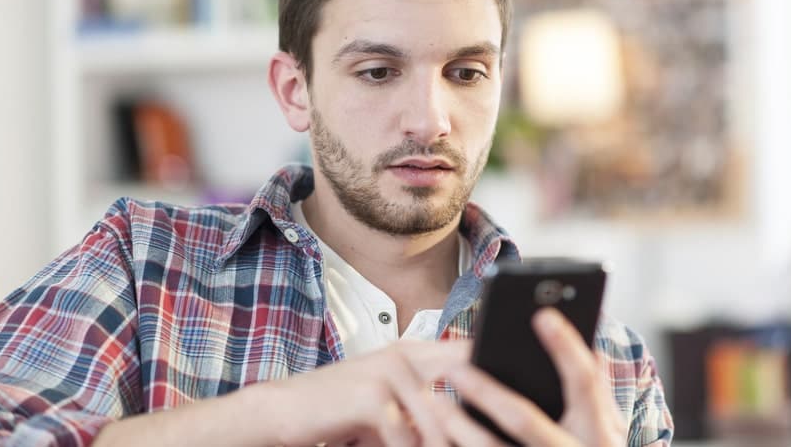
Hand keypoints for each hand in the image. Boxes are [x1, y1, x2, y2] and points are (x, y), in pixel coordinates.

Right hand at [261, 339, 473, 446]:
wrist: (281, 410)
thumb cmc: (337, 410)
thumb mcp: (387, 402)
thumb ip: (424, 406)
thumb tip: (468, 427)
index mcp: (411, 352)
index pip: (467, 357)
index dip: (493, 379)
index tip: (510, 405)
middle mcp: (404, 356)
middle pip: (464, 386)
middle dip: (472, 426)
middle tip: (484, 444)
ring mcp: (389, 372)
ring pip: (438, 421)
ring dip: (439, 444)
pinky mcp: (372, 396)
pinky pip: (406, 438)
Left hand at [435, 308, 626, 445]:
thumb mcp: (610, 426)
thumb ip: (596, 387)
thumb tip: (583, 337)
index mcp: (599, 431)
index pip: (585, 382)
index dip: (566, 347)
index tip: (543, 314)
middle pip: (524, 420)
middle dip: (486, 391)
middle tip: (453, 367)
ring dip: (459, 426)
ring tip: (434, 400)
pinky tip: (430, 437)